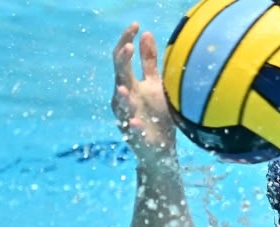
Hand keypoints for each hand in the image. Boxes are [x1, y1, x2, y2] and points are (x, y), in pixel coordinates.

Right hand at [112, 22, 175, 157]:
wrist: (160, 149)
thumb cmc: (156, 114)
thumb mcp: (154, 84)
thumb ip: (149, 61)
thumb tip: (146, 34)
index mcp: (130, 84)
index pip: (123, 58)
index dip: (126, 40)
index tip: (136, 25)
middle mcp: (125, 98)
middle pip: (119, 76)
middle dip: (123, 62)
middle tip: (129, 47)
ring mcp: (127, 117)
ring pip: (121, 105)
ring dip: (122, 96)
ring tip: (124, 89)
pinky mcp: (135, 136)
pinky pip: (132, 130)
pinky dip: (133, 126)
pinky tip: (135, 122)